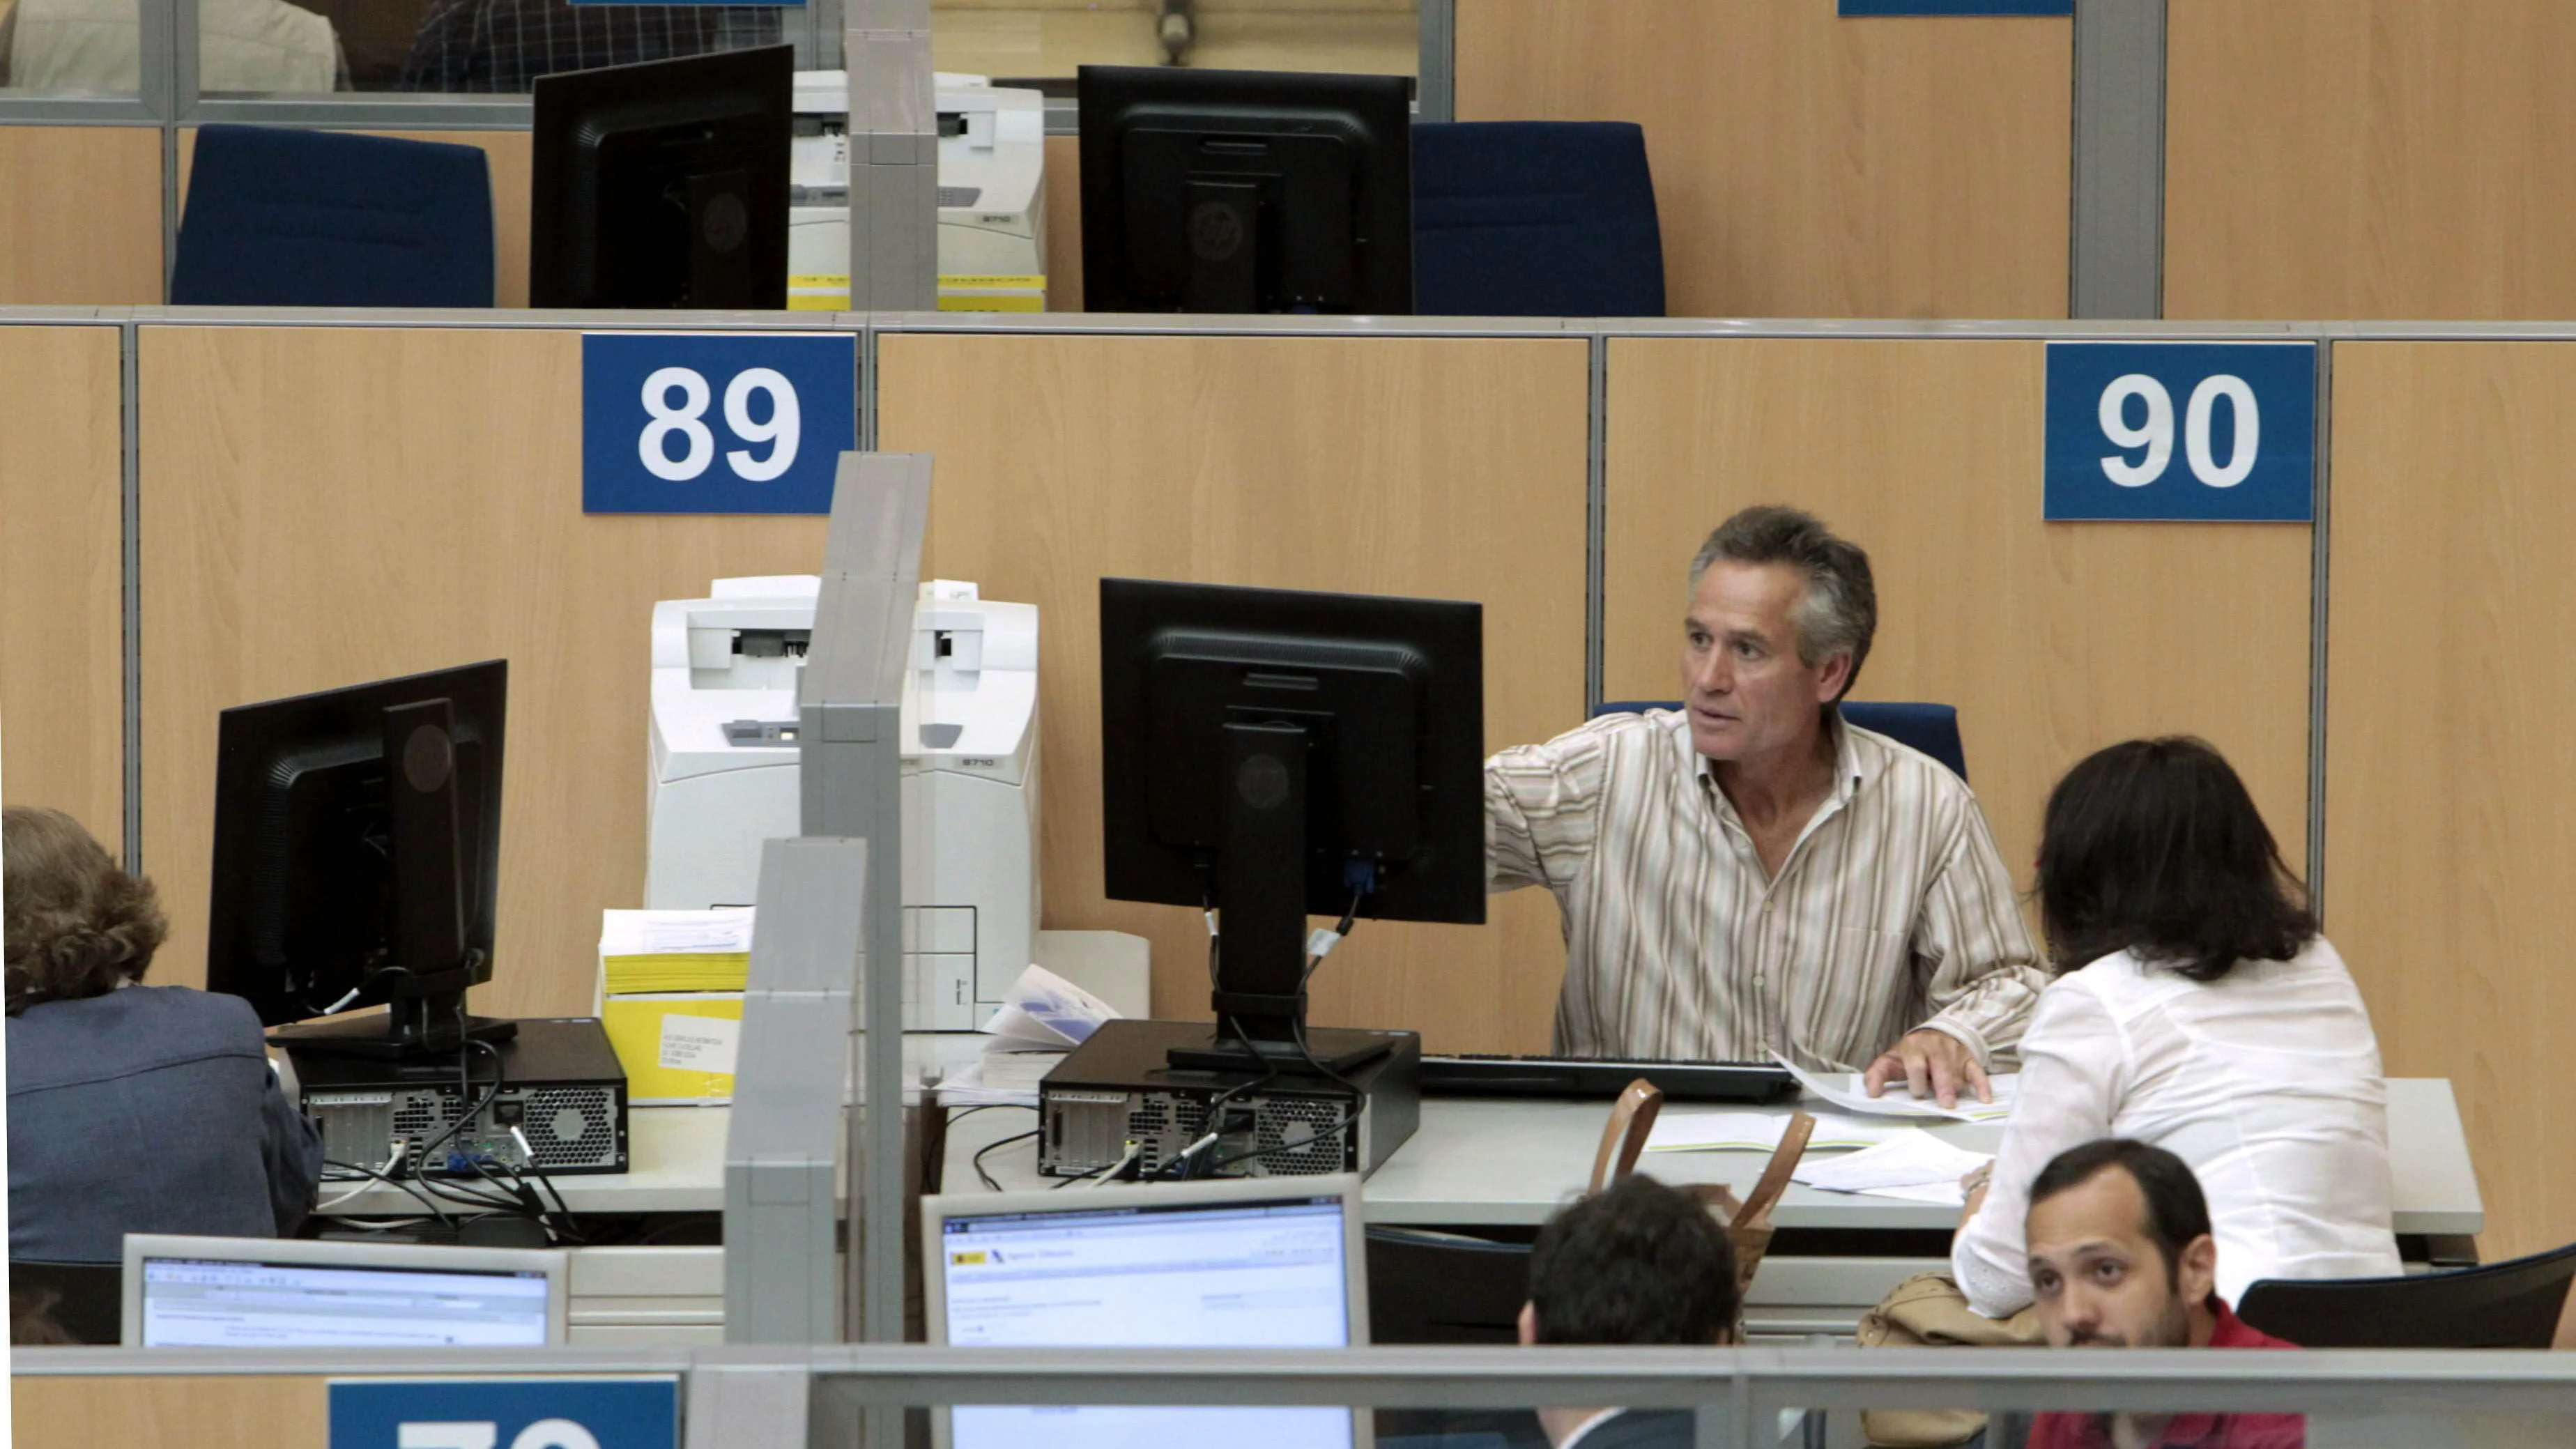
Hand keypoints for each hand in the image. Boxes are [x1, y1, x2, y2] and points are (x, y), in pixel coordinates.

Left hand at [1861, 1028, 1990, 1108]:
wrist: (1934, 1034)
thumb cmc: (1909, 1054)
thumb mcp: (1890, 1060)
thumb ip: (1877, 1074)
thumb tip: (1872, 1093)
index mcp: (1913, 1047)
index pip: (1916, 1064)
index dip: (1917, 1081)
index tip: (1918, 1094)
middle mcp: (1935, 1047)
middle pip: (1941, 1067)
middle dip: (1943, 1087)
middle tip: (1946, 1105)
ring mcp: (1954, 1053)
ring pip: (1958, 1073)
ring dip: (1956, 1088)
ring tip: (1953, 1102)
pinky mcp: (1969, 1059)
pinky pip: (1978, 1072)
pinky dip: (1983, 1086)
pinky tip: (1985, 1100)